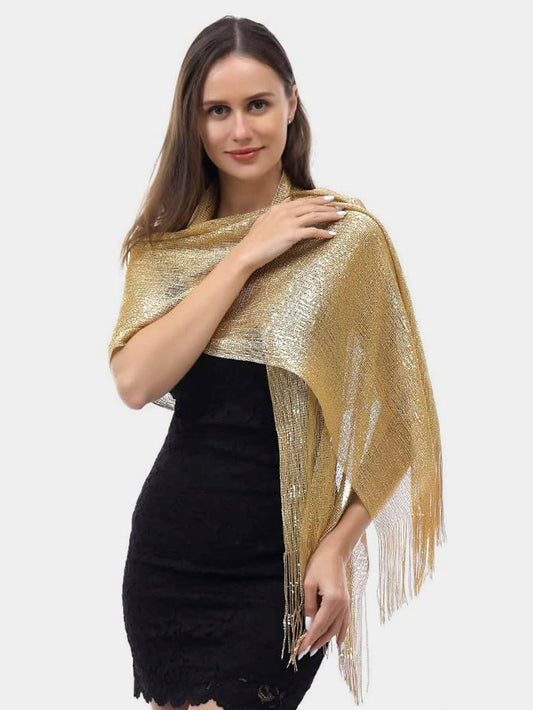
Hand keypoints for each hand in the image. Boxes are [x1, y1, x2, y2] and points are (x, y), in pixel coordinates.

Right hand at [231, 194, 346, 271]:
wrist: (248, 252)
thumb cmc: (254, 240)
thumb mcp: (264, 219)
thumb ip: (277, 209)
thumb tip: (287, 201)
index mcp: (279, 208)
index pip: (303, 201)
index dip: (318, 199)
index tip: (329, 198)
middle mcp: (286, 212)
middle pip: (312, 206)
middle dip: (328, 205)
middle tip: (341, 205)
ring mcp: (289, 223)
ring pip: (315, 216)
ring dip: (330, 215)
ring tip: (342, 216)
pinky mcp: (292, 235)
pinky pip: (313, 232)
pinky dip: (324, 232)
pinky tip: (332, 234)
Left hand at [296, 541, 350, 658]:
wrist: (335, 551)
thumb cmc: (320, 563)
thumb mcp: (309, 583)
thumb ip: (309, 605)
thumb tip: (309, 625)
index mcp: (333, 601)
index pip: (318, 626)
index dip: (309, 639)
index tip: (300, 651)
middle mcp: (342, 605)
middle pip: (328, 630)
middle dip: (316, 642)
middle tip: (304, 653)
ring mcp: (346, 604)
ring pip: (336, 628)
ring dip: (326, 640)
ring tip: (315, 650)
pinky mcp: (347, 601)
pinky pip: (345, 622)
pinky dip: (341, 633)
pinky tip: (338, 643)